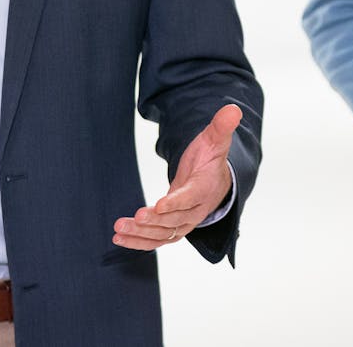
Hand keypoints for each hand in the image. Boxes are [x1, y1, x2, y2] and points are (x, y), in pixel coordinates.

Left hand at [112, 104, 240, 249]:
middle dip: (153, 220)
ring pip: (163, 234)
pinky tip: (119, 239)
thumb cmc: (210, 160)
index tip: (158, 205)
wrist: (214, 182)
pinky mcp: (172, 228)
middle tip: (134, 217)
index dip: (175, 203)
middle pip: (174, 220)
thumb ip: (221, 127)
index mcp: (204, 189)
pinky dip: (139, 242)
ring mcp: (184, 222)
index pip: (189, 198)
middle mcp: (195, 211)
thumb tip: (233, 109)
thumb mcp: (215, 140)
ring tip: (119, 230)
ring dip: (140, 234)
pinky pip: (156, 240)